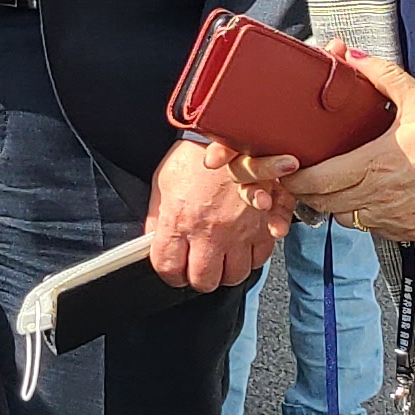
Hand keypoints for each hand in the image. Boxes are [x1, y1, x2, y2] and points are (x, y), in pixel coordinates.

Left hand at [146, 137, 281, 290]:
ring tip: (221, 259)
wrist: (234, 134)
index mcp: (179, 221)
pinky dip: (251, 258)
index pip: (169, 268)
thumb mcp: (164, 183)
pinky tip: (242, 247)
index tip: (173, 271)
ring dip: (227, 272)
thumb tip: (152, 242)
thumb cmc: (196, 155)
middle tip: (198, 267)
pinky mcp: (263, 227)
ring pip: (234, 275)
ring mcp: (239, 232)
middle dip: (199, 278)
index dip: (169, 275)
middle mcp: (209, 232)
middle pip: (204, 280)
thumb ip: (158, 218)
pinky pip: (260, 259)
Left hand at [290, 48, 414, 243]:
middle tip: (306, 176)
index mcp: (375, 164)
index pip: (318, 180)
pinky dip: (363, 216)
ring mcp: (393, 218)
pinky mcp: (408, 232)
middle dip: (309, 192)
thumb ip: (382, 76)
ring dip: (335, 205)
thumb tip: (351, 55)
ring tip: (337, 186)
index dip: (296, 178)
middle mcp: (379, 196)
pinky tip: (369, 198)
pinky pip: (372, 229)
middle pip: (324, 203)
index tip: (288, 168)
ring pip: (345, 219)